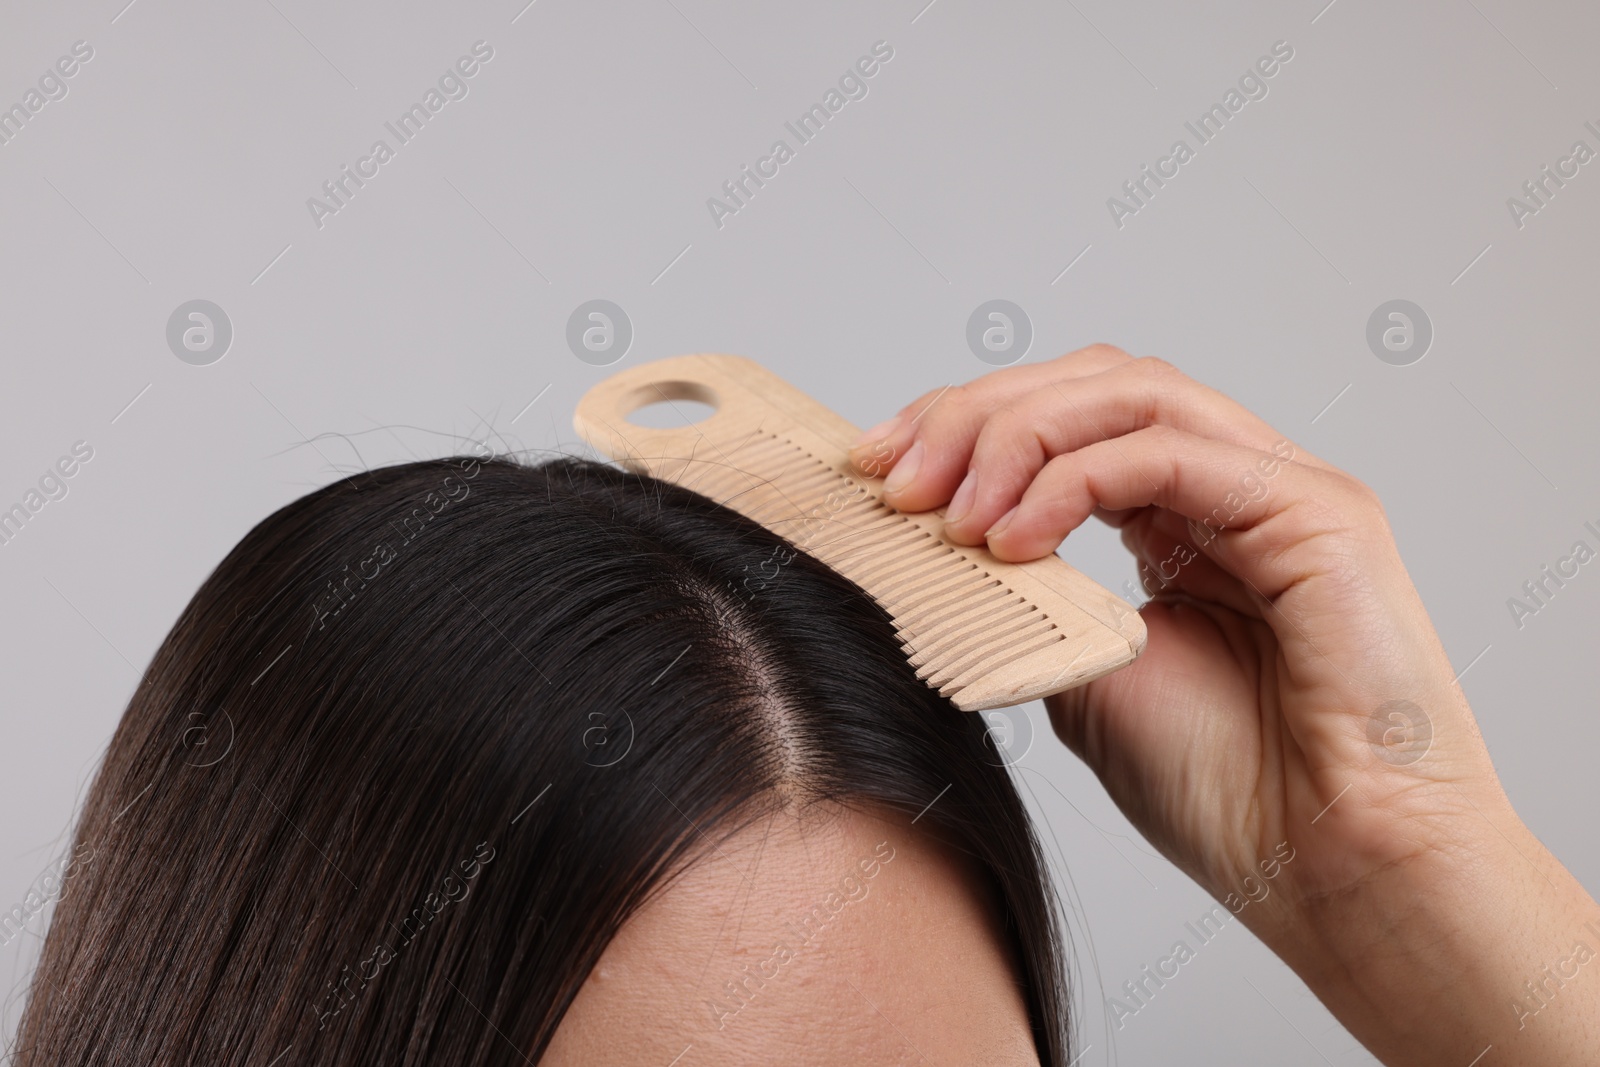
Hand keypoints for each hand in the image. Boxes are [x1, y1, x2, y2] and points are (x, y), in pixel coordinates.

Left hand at [850, 346, 1599, 1065]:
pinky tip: (1015, 536)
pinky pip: (1171, 453)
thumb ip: (1031, 598)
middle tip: (891, 473)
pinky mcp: (1314, 509)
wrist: (1330, 870)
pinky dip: (1076, 478)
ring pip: (1131, 394)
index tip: (873, 469)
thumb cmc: (1229, 792)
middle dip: (974, 415)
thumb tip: (939, 553)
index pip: (1067, 422)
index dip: (964, 426)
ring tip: (946, 508)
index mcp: (1182, 520)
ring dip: (1017, 435)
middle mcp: (1231, 487)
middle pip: (1091, 385)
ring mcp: (1278, 489)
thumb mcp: (1084, 675)